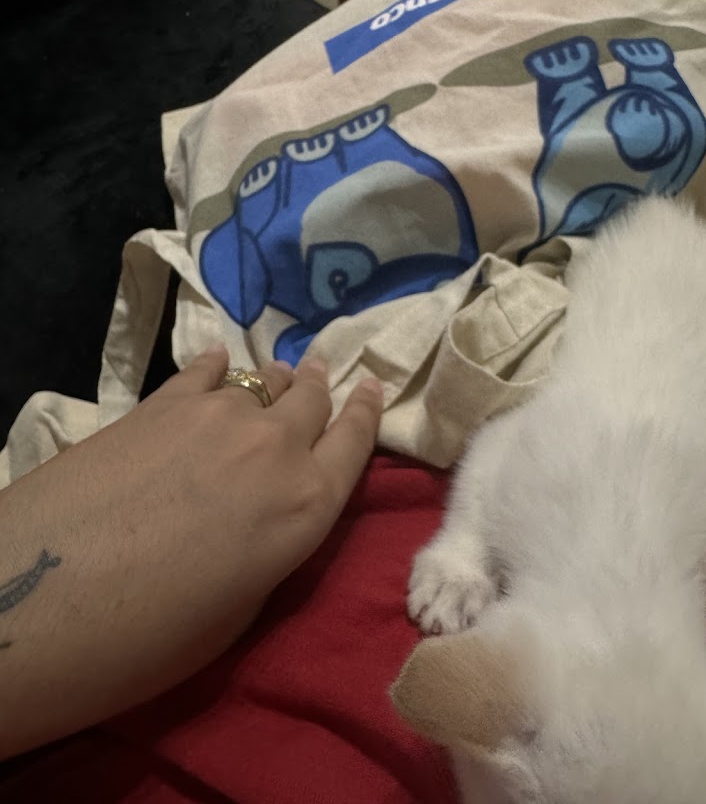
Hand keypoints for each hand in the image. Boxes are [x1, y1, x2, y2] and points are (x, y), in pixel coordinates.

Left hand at [0, 347, 381, 758]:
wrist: (42, 597)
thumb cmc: (151, 636)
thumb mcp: (240, 611)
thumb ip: (270, 548)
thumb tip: (266, 514)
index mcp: (308, 506)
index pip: (356, 442)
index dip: (366, 411)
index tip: (371, 386)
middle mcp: (275, 447)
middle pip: (312, 401)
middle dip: (318, 389)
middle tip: (317, 375)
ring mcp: (216, 415)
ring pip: (262, 381)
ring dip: (272, 382)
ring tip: (272, 377)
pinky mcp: (161, 401)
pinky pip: (204, 371)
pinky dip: (216, 369)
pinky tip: (214, 363)